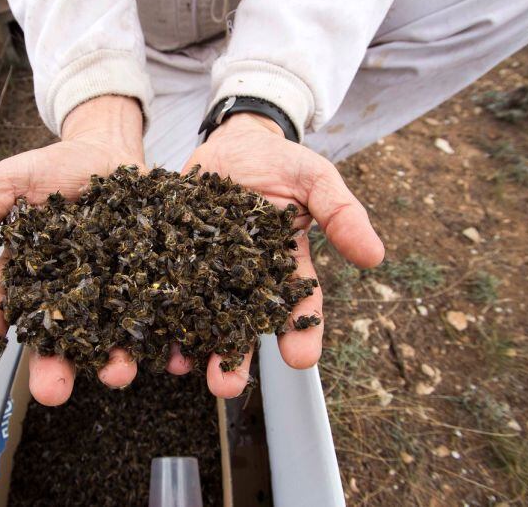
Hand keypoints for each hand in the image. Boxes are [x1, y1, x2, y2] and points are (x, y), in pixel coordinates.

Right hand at [0, 96, 157, 405]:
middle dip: (52, 368)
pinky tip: (169, 356)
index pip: (0, 309)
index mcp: (26, 277)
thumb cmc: (53, 168)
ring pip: (107, 336)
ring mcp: (106, 293)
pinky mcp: (144, 284)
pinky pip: (154, 314)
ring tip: (117, 373)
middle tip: (52, 392)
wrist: (109, 150)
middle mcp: (64, 296)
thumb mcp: (11, 180)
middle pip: (55, 340)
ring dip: (111, 362)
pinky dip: (162, 337)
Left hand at [180, 112, 384, 397]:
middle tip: (227, 386)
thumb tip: (375, 256)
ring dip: (193, 346)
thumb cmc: (280, 160)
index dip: (301, 333)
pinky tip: (153, 336)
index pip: (297, 306)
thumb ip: (341, 213)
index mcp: (284, 265)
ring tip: (184, 370)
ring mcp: (209, 269)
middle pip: (243, 323)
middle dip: (237, 357)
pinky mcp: (176, 256)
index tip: (301, 361)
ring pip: (202, 314)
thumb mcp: (315, 178)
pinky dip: (160, 312)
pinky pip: (167, 287)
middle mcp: (246, 277)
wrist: (231, 140)